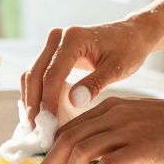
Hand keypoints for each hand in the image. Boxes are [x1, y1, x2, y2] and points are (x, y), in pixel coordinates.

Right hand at [21, 17, 158, 127]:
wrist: (132, 34)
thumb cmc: (128, 49)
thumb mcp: (116, 68)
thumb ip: (95, 83)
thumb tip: (73, 102)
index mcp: (73, 38)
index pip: (52, 74)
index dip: (47, 101)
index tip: (48, 125)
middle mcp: (58, 37)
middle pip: (35, 73)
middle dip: (33, 103)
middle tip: (36, 129)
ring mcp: (54, 43)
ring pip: (32, 74)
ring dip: (31, 99)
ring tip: (35, 125)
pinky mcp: (54, 52)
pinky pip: (39, 73)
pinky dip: (37, 92)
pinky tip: (41, 112)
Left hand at [36, 94, 163, 163]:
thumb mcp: (139, 120)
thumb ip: (116, 132)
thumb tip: (97, 161)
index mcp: (110, 107)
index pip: (68, 128)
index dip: (51, 152)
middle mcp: (114, 114)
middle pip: (67, 138)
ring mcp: (128, 128)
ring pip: (82, 151)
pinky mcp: (143, 145)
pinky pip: (108, 163)